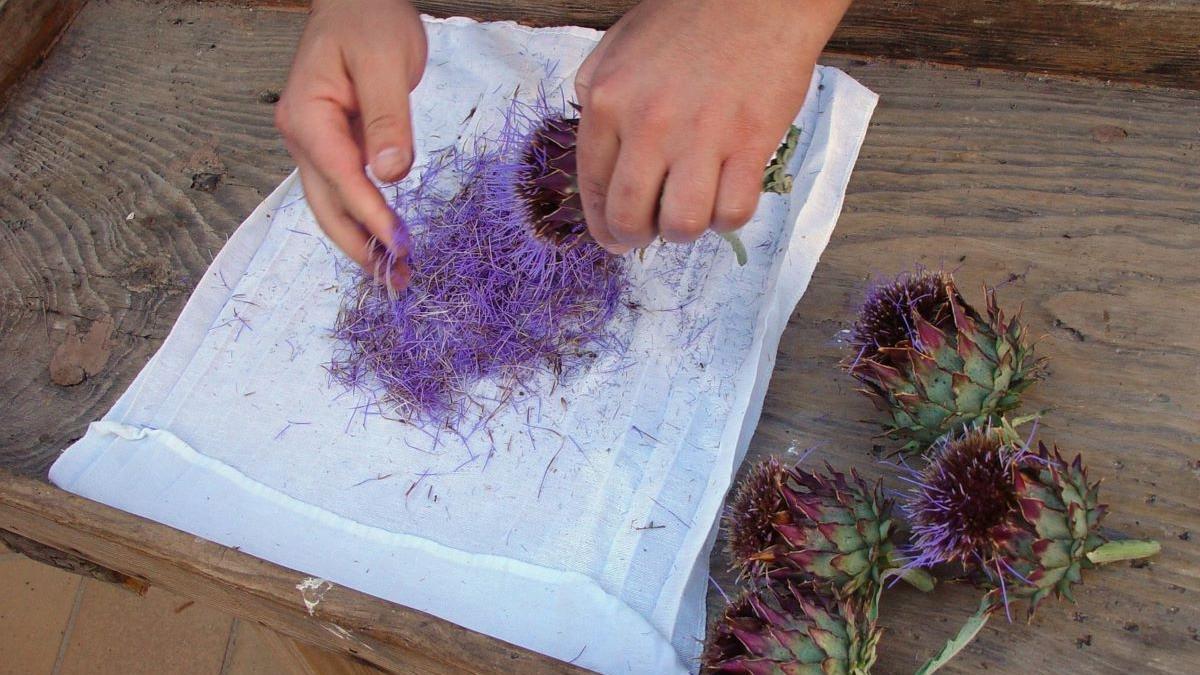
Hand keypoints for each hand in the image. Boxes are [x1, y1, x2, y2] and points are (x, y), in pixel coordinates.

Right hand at [275, 0, 426, 287]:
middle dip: (360, 245)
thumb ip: (389, 119)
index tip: (401, 246)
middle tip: (397, 279)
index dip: (371, 216)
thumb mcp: (385, 63)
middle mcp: (301, 134)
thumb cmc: (368, 19)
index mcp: (307, 116)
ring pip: (331, 203)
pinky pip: (343, 188)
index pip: (342, 178)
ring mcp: (313, 141)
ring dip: (360, 239)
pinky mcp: (332, 142)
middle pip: (325, 205)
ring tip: (393, 271)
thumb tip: (390, 174)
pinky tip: (383, 238)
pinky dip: (362, 217)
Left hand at [574, 0, 850, 252]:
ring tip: (692, 210)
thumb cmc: (687, 17)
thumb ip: (596, 98)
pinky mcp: (750, 143)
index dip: (602, 225)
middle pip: (631, 217)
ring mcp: (701, 135)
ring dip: (685, 231)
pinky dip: (728, 217)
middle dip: (637, 237)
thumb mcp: (617, 47)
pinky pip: (733, 212)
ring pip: (682, 224)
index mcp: (608, 100)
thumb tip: (598, 156)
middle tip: (652, 232)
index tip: (615, 238)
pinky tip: (726, 195)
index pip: (592, 187)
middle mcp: (649, 123)